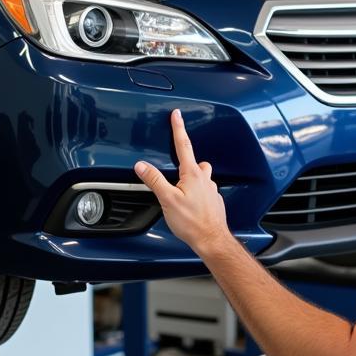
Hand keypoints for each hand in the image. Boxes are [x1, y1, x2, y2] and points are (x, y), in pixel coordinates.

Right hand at [135, 109, 232, 257]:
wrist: (212, 240)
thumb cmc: (192, 222)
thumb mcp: (167, 200)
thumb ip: (154, 180)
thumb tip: (142, 166)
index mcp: (192, 174)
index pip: (183, 145)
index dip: (178, 128)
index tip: (177, 115)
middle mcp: (205, 179)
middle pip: (195, 162)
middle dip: (186, 160)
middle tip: (176, 165)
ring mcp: (211, 191)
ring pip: (202, 177)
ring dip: (193, 179)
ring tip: (181, 189)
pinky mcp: (214, 202)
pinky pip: (205, 191)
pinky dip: (197, 194)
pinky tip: (191, 204)